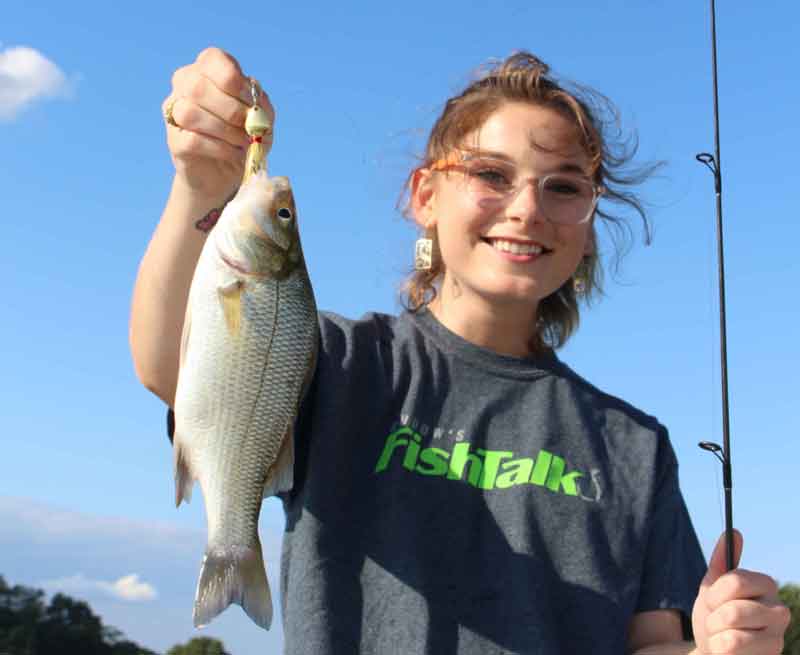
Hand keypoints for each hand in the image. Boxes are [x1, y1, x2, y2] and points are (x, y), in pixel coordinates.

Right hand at [162, 47, 274, 199]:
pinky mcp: (174, 141)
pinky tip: (234, 153)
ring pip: (190, 113)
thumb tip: (255, 106)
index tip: (251, 102)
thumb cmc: (243, 137)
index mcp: (208, 70)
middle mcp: (185, 85)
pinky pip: (192, 140)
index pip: (212, 59)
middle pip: (198, 87)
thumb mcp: (262, 119)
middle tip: (249, 128)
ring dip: (225, 130)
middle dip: (231, 110)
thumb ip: (262, 107)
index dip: (234, 80)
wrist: (226, 172)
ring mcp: (175, 112)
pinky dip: (220, 148)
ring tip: (243, 141)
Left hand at [692, 530, 789, 653]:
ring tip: (720, 635)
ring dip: (714, 632)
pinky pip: (732, 647)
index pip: (735, 582)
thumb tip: (734, 533)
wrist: (713, 650)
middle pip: (734, 609)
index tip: (712, 601)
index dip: (715, 594)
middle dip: (713, 617)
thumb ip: (722, 562)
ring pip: (732, 629)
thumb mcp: (712, 588)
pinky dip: (718, 647)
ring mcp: (778, 636)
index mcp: (766, 585)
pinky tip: (725, 650)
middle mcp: (780, 610)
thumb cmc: (714, 616)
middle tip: (716, 622)